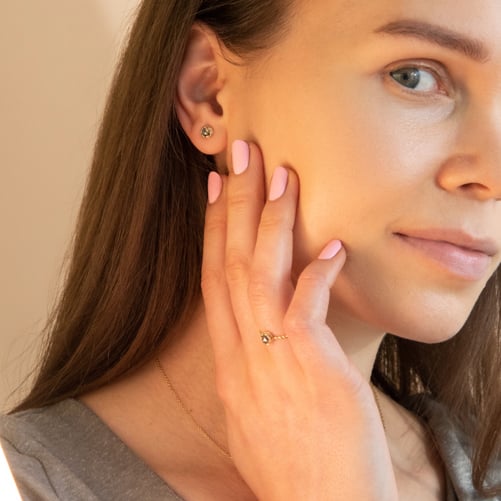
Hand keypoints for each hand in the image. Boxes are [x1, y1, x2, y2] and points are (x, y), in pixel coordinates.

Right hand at [201, 140, 397, 499]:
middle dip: (232, 207)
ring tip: (277, 175)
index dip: (211, 234)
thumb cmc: (294, 465)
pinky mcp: (311, 368)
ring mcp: (273, 360)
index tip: (214, 194)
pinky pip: (306, 308)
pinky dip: (314, 272)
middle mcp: (243, 356)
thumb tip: (259, 336)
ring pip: (259, 275)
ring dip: (268, 221)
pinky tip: (329, 243)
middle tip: (236, 158)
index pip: (211, 284)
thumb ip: (254, 369)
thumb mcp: (256, 415)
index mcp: (230, 365)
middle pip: (228, 266)